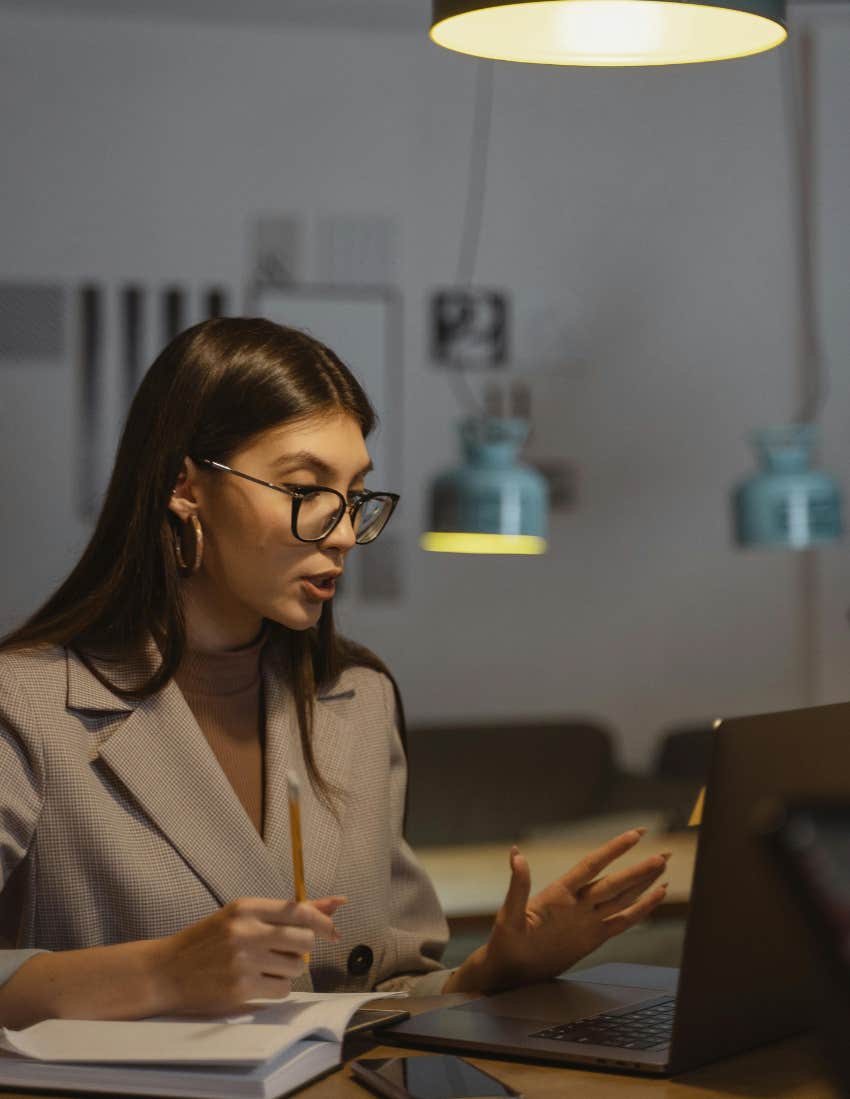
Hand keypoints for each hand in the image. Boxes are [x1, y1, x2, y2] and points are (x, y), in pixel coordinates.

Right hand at [150, 895, 345, 1014]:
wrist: (166, 971)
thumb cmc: (207, 941)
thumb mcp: (241, 917)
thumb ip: (287, 912)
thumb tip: (336, 903)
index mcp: (246, 907)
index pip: (300, 911)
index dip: (323, 923)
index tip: (333, 932)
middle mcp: (246, 930)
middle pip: (303, 940)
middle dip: (302, 949)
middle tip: (284, 953)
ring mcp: (243, 960)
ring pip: (296, 967)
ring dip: (287, 970)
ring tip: (263, 967)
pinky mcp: (240, 988)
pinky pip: (282, 989)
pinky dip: (276, 988)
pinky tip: (256, 983)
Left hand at [446, 830, 667, 994]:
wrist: (511, 971)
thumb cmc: (505, 942)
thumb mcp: (509, 916)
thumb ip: (518, 888)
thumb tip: (516, 854)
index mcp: (560, 893)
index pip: (592, 866)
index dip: (614, 850)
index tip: (636, 834)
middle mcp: (578, 903)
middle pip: (615, 881)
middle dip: (639, 868)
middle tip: (665, 852)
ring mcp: (588, 919)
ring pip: (622, 897)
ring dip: (643, 882)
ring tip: (663, 866)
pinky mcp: (594, 937)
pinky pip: (623, 921)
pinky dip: (641, 909)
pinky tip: (655, 896)